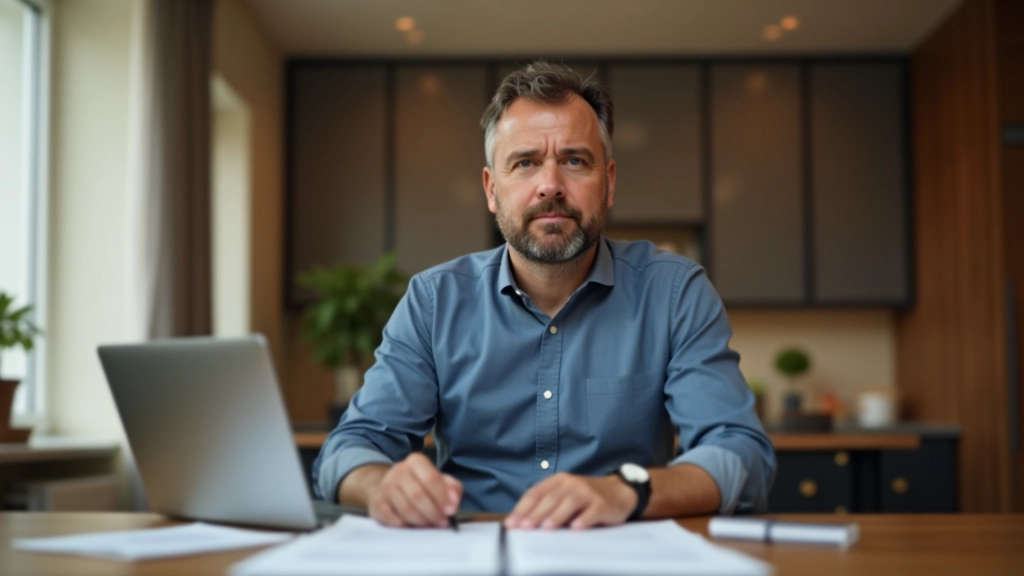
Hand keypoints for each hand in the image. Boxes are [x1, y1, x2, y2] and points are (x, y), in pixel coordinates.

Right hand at [367, 453, 461, 527]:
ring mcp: (386, 487)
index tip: (450, 511)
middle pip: (418, 495)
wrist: (391, 485)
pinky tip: (414, 525)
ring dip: (422, 521)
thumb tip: (453, 502)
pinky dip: (407, 525)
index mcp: (416, 461)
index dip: (442, 497)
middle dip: (433, 512)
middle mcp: (399, 471)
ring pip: (406, 509)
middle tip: (442, 522)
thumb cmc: (420, 484)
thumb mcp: (440, 480)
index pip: (430, 479)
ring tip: (430, 524)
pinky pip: (394, 519)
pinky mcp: (378, 503)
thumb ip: (452, 488)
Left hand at [505, 473, 636, 530]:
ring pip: (570, 502)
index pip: (536, 493)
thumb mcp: (564, 495)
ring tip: (547, 527)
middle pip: (551, 498)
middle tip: (525, 527)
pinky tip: (576, 528)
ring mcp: (588, 492)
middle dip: (536, 513)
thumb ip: (546, 504)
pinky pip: (592, 511)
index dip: (522, 508)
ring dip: (557, 515)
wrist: (618, 491)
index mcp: (558, 481)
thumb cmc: (585, 497)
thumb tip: (522, 522)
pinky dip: (584, 519)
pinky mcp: (602, 504)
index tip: (512, 523)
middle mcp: (571, 484)